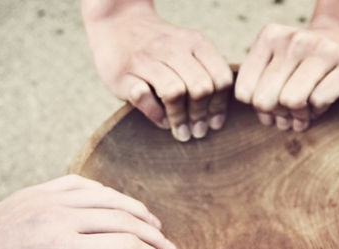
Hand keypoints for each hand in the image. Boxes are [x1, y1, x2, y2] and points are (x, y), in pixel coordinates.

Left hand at [0, 175, 175, 248]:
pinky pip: (84, 186)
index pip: (123, 248)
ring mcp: (47, 200)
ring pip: (107, 198)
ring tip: (154, 227)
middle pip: (123, 220)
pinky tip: (118, 206)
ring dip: (136, 212)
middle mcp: (58, 218)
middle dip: (153, 237)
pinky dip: (108, 195)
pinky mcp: (37, 192)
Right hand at [83, 0, 232, 141]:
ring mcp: (146, 59)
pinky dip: (155, 113)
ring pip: (174, 93)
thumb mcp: (188, 50)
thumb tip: (215, 119)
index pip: (220, 78)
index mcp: (195, 43)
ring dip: (180, 119)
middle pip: (200, 88)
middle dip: (200, 115)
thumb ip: (205, 74)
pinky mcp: (122, 74)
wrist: (118, 25)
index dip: (219, 106)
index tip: (214, 124)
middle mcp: (172, 48)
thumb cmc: (160, 50)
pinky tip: (161, 120)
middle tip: (198, 132)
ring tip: (181, 132)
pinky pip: (143, 96)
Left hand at [235, 18, 338, 131]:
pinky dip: (319, 110)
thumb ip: (257, 86)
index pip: (244, 93)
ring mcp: (325, 50)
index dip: (258, 108)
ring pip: (291, 101)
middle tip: (290, 112)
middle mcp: (296, 39)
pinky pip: (318, 101)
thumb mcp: (274, 64)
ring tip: (306, 110)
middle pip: (266, 100)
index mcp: (271, 37)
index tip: (273, 104)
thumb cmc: (304, 64)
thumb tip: (266, 119)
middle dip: (278, 114)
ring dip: (298, 115)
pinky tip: (323, 103)